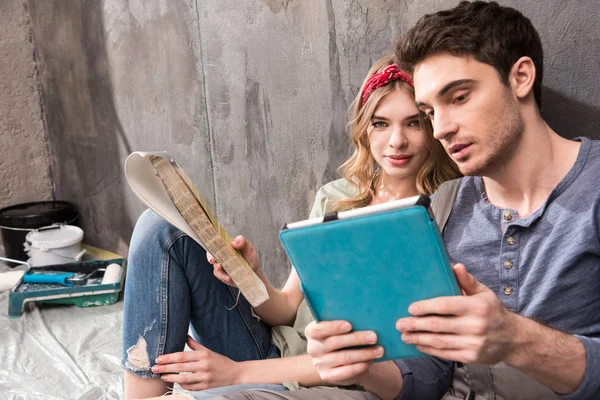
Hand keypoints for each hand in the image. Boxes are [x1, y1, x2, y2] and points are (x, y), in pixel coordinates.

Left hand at [152, 336, 240, 390]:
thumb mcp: (208, 351)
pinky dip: (181, 385)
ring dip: (170, 378)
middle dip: (165, 367)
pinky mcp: (205, 387)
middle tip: (154, 368)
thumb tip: (185, 336)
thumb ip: (195, 345)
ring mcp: (204, 378)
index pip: (182, 356)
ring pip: (183, 379)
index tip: (158, 358)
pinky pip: (190, 387)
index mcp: (203, 355)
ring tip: (162, 376)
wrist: (234, 373)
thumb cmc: (219, 361)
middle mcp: (203, 366)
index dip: (168, 357)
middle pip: (180, 367)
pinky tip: (176, 382)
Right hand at [207, 235, 261, 286]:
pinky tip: (229, 277)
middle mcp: (221, 255)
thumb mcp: (249, 248)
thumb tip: (233, 243)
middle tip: (212, 260)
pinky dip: (223, 276)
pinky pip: (220, 275)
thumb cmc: (250, 258)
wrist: (254, 271)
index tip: (212, 247)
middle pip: (211, 254)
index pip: (216, 242)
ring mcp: (221, 265)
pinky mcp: (222, 274)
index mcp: (226, 246)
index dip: (212, 244)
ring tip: (222, 269)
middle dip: (211, 257)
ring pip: (215, 266)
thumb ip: (242, 242)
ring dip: (218, 268)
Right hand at [305, 320, 383, 385]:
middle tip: (374, 337)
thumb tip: (365, 318)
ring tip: (378, 350)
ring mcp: (319, 363)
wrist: (341, 360)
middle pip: (334, 342)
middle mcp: (313, 348)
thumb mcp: (340, 328)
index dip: (333, 327)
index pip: (318, 329)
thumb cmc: (342, 337)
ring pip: (343, 357)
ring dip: (363, 354)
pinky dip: (359, 366)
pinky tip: (370, 362)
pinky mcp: (327, 376)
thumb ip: (345, 322)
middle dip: (356, 339)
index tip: (349, 325)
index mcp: (312, 331)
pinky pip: (345, 372)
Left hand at [396, 264, 516, 364]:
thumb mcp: (483, 292)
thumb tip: (454, 265)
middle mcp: (476, 325)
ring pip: (439, 341)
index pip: (446, 305)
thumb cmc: (492, 311)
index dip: (426, 307)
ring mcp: (473, 343)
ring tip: (404, 335)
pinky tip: (419, 345)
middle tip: (399, 324)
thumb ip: (467, 280)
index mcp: (477, 306)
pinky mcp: (471, 357)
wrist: (513, 339)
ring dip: (418, 339)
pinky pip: (445, 353)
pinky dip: (430, 349)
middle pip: (438, 325)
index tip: (411, 308)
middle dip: (416, 325)